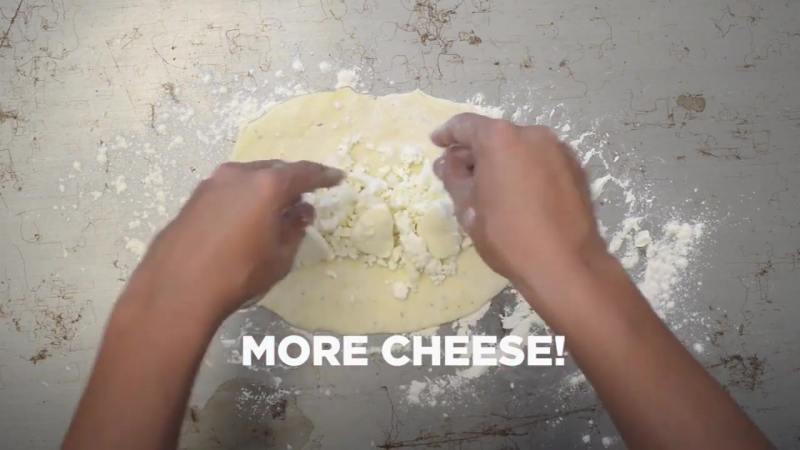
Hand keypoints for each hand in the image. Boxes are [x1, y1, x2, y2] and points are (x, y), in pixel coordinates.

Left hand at [134, 160, 343, 319]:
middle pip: (274, 171)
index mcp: (267, 185)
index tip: (336, 178)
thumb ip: (295, 229)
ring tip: (275, 210)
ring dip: (265, 190)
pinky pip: (229, 190)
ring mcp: (212, 184)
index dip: (323, 176)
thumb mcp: (280, 257)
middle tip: (304, 198)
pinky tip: (246, 219)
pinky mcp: (194, 198)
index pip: (304, 172)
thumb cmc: (238, 274)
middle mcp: (238, 175)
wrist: (176, 290)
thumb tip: (301, 212)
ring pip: (248, 178)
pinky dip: (244, 198)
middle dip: (292, 182)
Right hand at [431, 113, 606, 286]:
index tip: (437, 143)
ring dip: (503, 161)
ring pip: (521, 148)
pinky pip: (542, 162)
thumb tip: (447, 162)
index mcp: (500, 138)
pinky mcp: (576, 168)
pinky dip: (526, 170)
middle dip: (476, 152)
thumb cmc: (507, 235)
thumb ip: (453, 177)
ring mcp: (559, 150)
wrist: (564, 264)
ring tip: (492, 187)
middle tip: (460, 173)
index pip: (465, 125)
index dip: (447, 134)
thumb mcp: (468, 207)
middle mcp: (532, 134)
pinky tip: (520, 194)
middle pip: (496, 136)